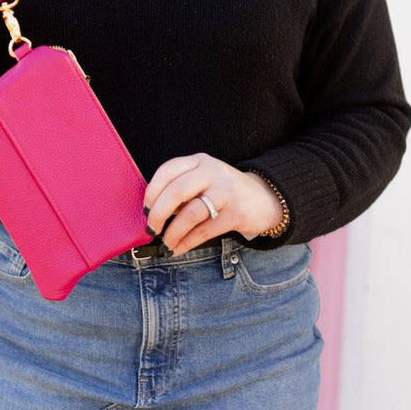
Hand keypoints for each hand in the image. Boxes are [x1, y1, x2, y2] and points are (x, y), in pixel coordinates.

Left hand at [144, 154, 283, 254]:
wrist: (264, 198)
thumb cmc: (223, 191)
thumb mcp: (203, 180)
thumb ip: (180, 190)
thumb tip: (152, 213)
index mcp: (199, 161)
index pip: (168, 170)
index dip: (152, 191)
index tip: (145, 209)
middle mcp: (212, 172)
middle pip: (176, 191)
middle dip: (158, 213)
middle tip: (151, 228)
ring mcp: (226, 192)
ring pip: (190, 213)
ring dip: (173, 232)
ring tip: (165, 242)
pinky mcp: (236, 213)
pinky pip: (204, 231)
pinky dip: (187, 242)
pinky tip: (178, 247)